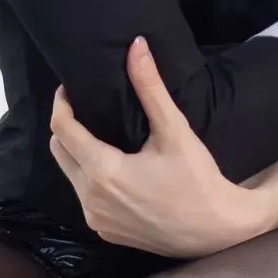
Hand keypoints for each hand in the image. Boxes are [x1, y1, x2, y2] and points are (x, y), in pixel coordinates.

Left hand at [50, 38, 257, 258]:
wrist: (218, 231)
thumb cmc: (198, 179)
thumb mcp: (174, 131)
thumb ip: (150, 88)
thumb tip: (136, 46)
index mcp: (103, 171)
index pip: (62, 129)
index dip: (61, 104)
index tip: (70, 89)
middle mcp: (91, 198)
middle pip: (58, 151)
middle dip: (66, 127)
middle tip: (84, 108)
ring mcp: (96, 219)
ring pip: (70, 175)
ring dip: (77, 153)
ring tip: (100, 134)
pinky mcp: (106, 231)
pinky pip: (84, 197)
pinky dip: (90, 178)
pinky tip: (113, 168)